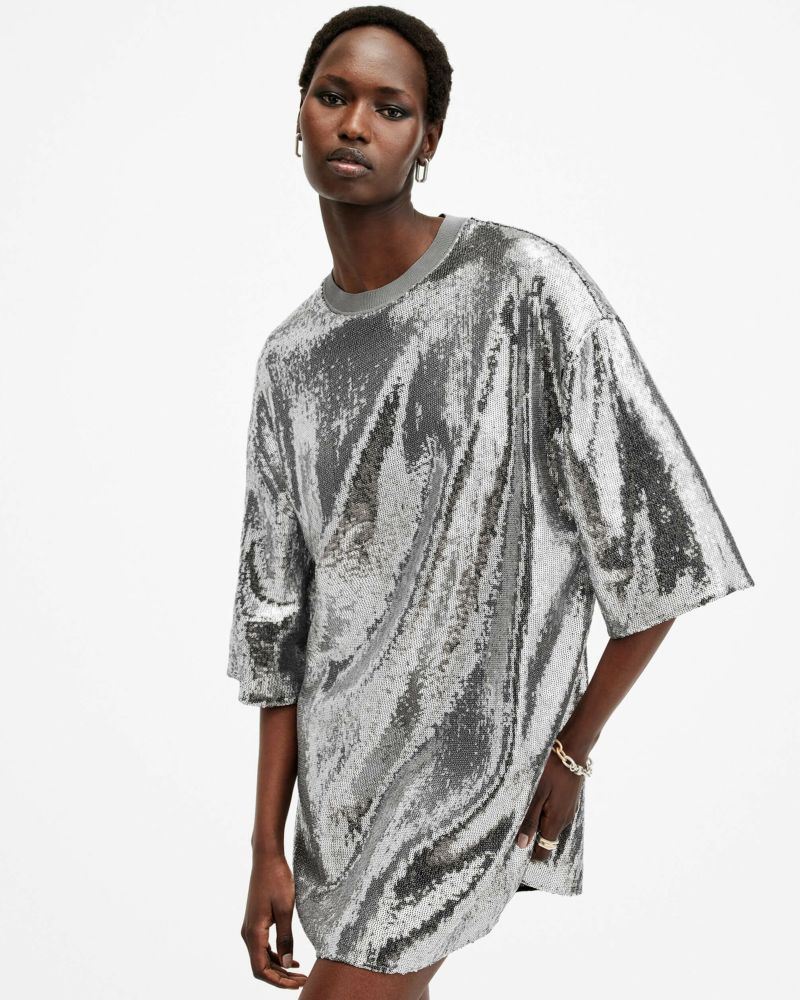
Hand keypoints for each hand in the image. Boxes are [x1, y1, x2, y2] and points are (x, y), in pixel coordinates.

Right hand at [240, 851, 307, 988]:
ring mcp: (250, 927)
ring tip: (300, 971)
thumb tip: (286, 964)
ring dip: (279, 968)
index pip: (261, 970)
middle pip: (261, 967)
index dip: (280, 981)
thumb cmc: (277, 880)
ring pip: (262, 958)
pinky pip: (263, 946)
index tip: (300, 982)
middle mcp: (248, 933)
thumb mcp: (285, 910)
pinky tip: (290, 957)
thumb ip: (286, 938)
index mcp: (253, 933)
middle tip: (304, 979)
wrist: (267, 858)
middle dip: (281, 977)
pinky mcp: (255, 921)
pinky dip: (276, 955)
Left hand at [516, 747, 582, 860]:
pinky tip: (536, 798)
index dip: (530, 852)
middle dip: (532, 835)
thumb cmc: (552, 770)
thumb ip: (529, 820)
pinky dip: (544, 811)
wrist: (573, 750)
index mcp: (556, 821)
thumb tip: (522, 845)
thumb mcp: (536, 794)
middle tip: (514, 821)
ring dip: (538, 820)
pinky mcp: (569, 801)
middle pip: (546, 838)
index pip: (544, 851)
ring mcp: (569, 810)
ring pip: (550, 825)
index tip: (515, 846)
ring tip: (524, 805)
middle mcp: (565, 820)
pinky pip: (555, 814)